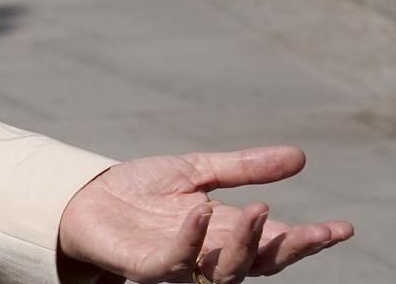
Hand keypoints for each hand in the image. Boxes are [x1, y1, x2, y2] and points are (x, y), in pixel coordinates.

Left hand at [57, 146, 351, 281]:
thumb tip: (300, 156)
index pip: (275, 242)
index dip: (309, 238)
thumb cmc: (140, 190)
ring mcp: (181, 266)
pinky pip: (174, 263)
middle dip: (290, 249)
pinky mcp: (148, 268)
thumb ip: (245, 168)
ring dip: (245, 243)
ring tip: (257, 209)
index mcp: (226, 234)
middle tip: (315, 231)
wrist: (86, 196)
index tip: (342, 228)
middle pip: (260, 263)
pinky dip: (190, 240)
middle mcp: (210, 256)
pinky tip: (199, 212)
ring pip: (226, 271)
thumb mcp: (197, 170)